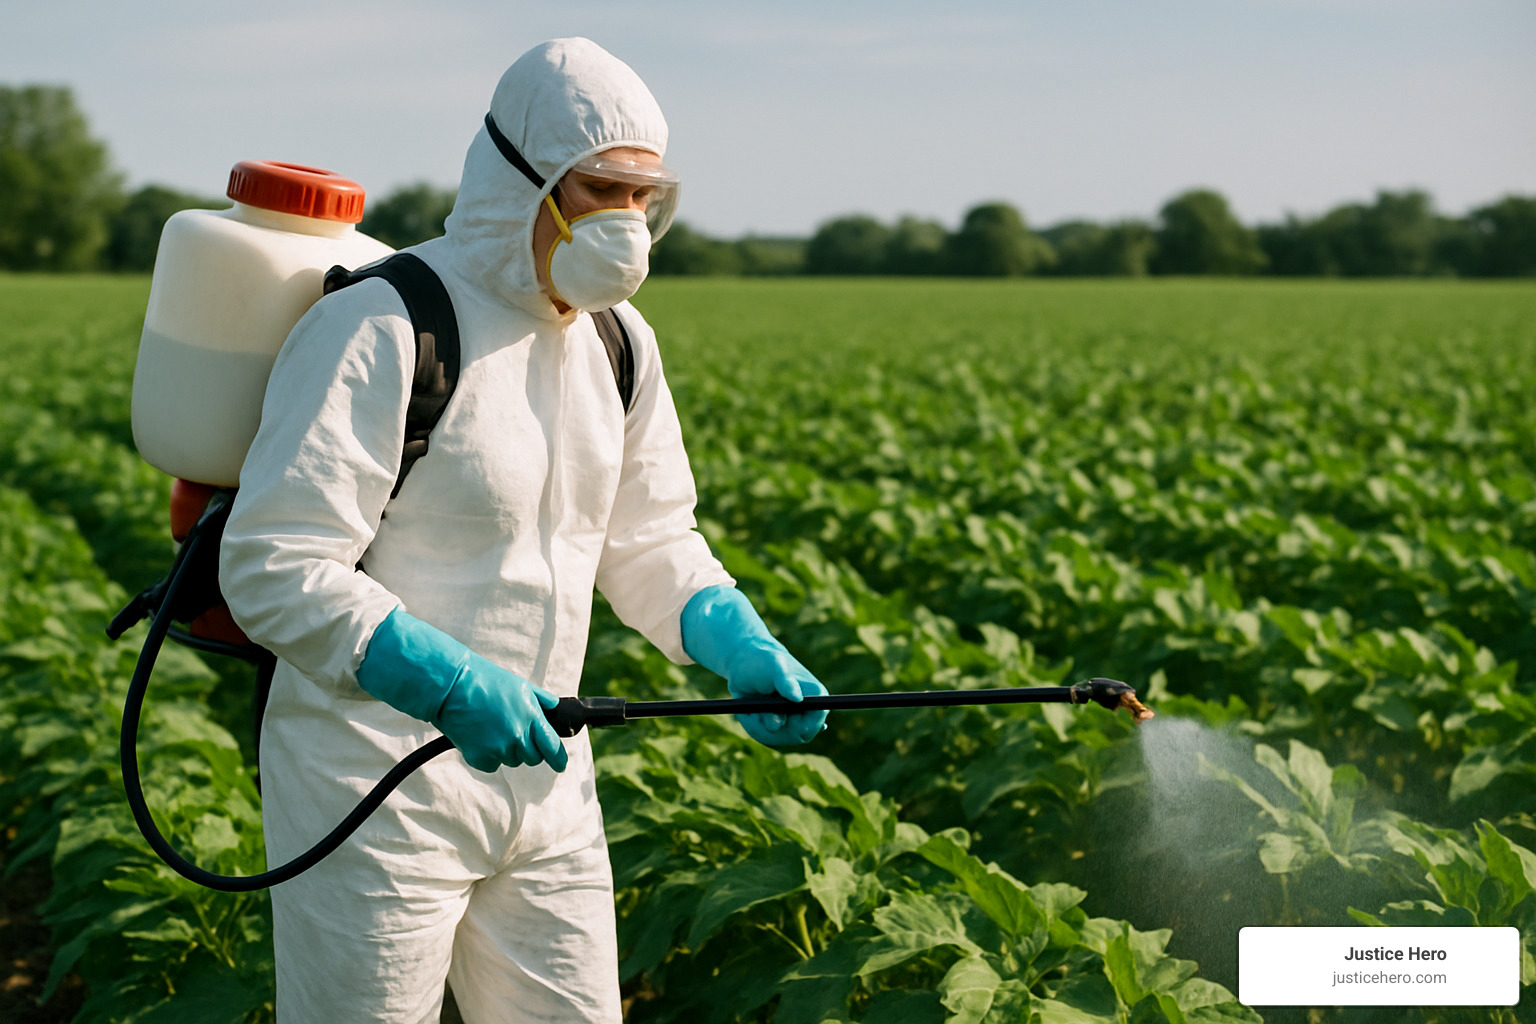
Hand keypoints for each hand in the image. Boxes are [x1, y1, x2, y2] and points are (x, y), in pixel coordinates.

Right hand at [357, 607, 567, 772]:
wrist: (452, 687)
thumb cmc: (487, 681)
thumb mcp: (520, 685)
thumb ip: (541, 700)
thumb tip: (555, 707)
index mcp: (531, 718)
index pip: (552, 748)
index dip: (558, 759)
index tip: (560, 765)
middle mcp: (518, 737)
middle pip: (533, 758)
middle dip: (528, 749)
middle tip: (513, 733)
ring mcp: (499, 750)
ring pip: (512, 760)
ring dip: (507, 750)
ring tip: (492, 728)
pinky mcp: (480, 758)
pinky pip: (492, 765)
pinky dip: (487, 755)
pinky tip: (479, 736)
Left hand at [725, 640, 828, 746]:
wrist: (744, 665)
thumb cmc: (763, 661)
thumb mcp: (774, 667)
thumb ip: (785, 682)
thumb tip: (798, 698)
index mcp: (815, 695)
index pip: (815, 723)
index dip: (798, 726)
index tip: (780, 715)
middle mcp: (807, 711)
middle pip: (795, 736)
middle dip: (772, 726)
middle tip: (758, 709)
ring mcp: (792, 720)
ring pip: (776, 737)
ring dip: (759, 724)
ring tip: (753, 705)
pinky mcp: (776, 726)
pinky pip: (765, 736)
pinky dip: (753, 725)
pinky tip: (750, 711)